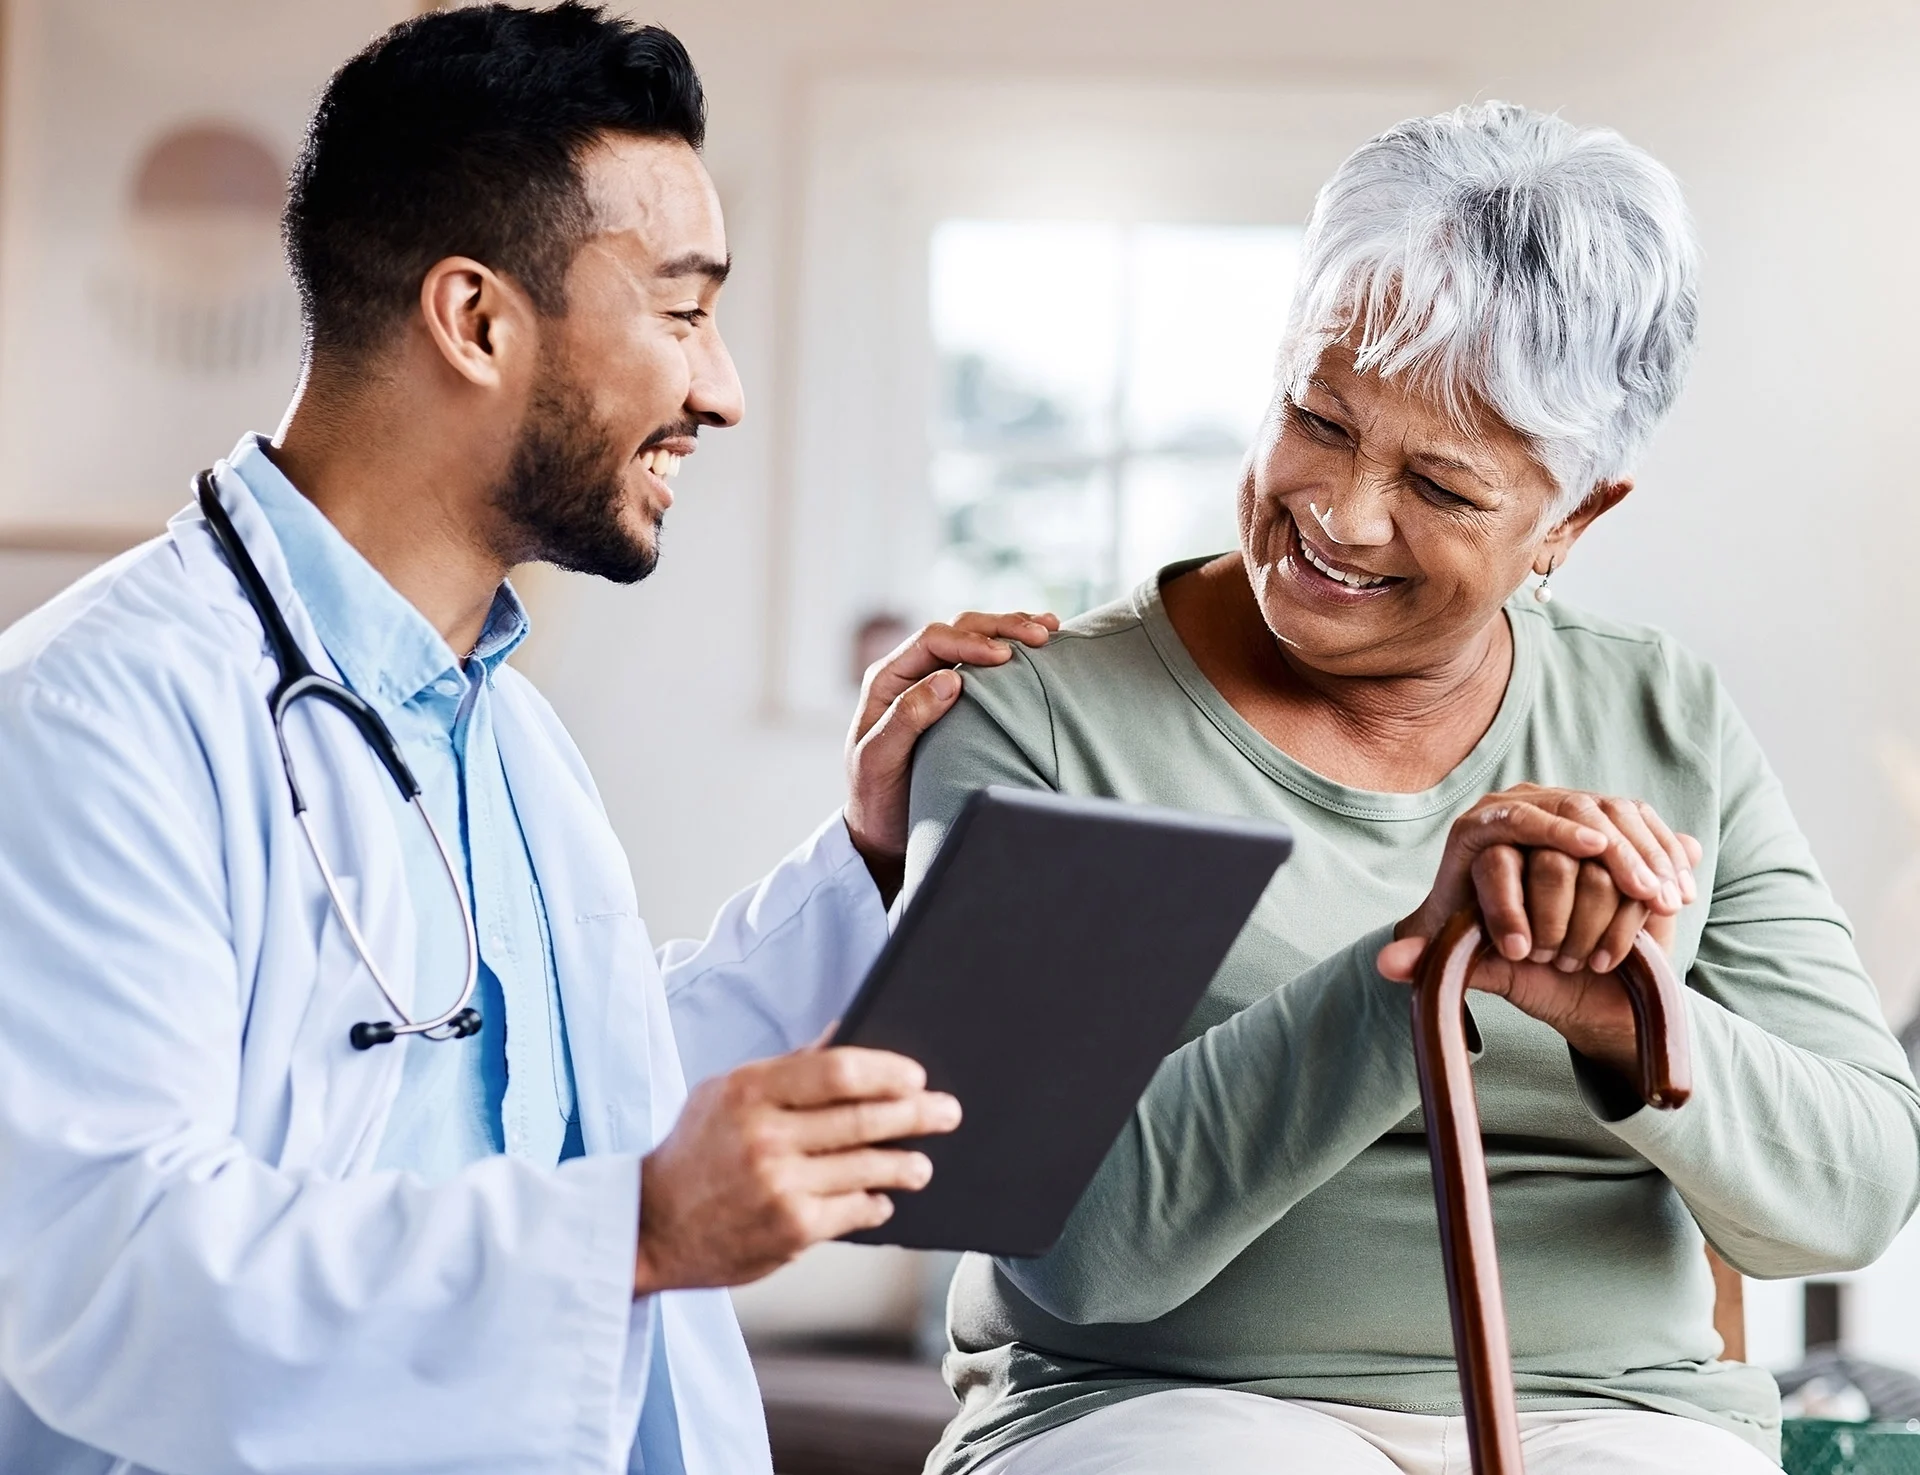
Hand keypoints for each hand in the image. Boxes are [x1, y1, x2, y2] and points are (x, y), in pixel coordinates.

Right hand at [632, 1045, 961, 1295]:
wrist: (650, 1226)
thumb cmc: (694, 1153)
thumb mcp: (725, 1093)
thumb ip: (787, 1068)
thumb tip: (842, 1034)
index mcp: (750, 1090)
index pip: (838, 1070)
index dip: (887, 1071)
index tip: (915, 1076)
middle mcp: (766, 1136)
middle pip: (863, 1117)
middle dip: (917, 1113)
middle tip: (947, 1111)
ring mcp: (780, 1185)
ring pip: (868, 1167)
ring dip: (906, 1164)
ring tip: (921, 1164)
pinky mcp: (792, 1230)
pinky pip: (853, 1210)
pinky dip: (874, 1204)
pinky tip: (882, 1200)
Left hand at [843, 611, 1056, 903]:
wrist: (880, 829)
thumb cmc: (876, 798)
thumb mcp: (880, 760)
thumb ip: (907, 718)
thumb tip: (950, 678)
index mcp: (886, 679)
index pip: (931, 641)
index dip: (970, 642)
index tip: (1005, 656)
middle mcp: (909, 673)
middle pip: (957, 629)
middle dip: (1000, 627)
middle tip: (1041, 635)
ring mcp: (932, 683)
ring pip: (974, 639)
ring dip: (1010, 630)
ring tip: (1050, 628)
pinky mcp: (954, 699)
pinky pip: (983, 665)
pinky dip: (1011, 651)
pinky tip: (1040, 650)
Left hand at [1377, 785, 1701, 1073]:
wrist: (1540, 947)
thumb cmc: (1496, 952)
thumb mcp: (1464, 958)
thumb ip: (1429, 960)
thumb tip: (1388, 965)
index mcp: (1478, 830)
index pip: (1511, 819)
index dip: (1551, 832)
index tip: (1588, 851)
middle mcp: (1522, 806)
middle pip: (1572, 809)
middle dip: (1612, 851)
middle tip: (1639, 888)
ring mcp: (1570, 807)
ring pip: (1614, 813)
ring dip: (1644, 857)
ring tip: (1662, 898)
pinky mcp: (1612, 819)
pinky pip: (1643, 823)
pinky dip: (1664, 856)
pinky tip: (1678, 893)